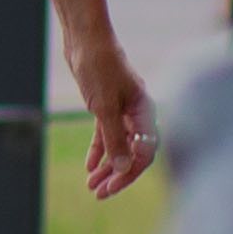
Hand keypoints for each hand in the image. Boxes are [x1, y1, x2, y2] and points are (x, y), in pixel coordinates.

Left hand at [70, 33, 157, 200]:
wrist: (86, 40)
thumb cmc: (100, 68)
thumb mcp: (104, 107)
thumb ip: (114, 137)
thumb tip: (124, 168)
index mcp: (146, 113)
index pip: (144, 152)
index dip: (129, 173)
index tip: (111, 187)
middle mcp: (139, 113)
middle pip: (133, 152)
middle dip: (117, 174)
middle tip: (99, 194)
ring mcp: (123, 110)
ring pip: (118, 145)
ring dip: (107, 166)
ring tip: (91, 185)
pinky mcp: (107, 106)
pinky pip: (106, 134)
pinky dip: (99, 150)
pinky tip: (90, 166)